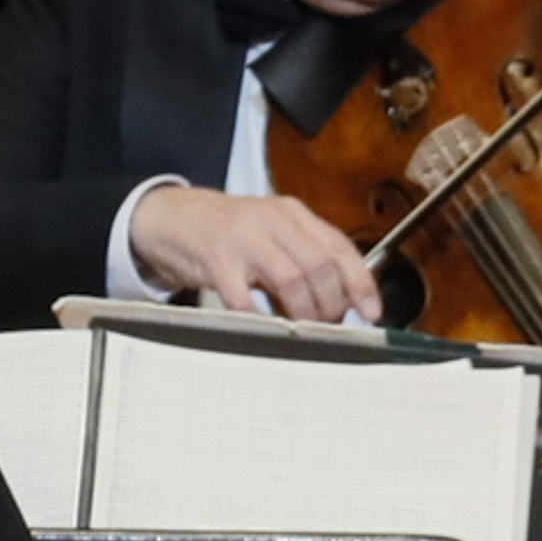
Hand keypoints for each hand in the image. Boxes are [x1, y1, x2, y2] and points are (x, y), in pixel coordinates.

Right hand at [128, 184, 379, 323]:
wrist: (170, 216)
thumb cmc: (225, 232)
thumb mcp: (270, 233)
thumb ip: (303, 256)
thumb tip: (341, 298)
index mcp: (292, 213)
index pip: (340, 247)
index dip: (361, 283)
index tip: (371, 311)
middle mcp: (272, 220)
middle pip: (320, 265)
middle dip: (331, 303)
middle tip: (328, 323)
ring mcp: (244, 238)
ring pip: (292, 278)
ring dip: (304, 312)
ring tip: (301, 326)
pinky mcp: (216, 259)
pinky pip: (245, 297)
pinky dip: (260, 318)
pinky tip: (264, 326)